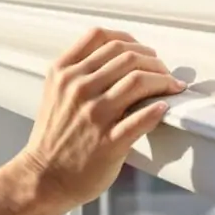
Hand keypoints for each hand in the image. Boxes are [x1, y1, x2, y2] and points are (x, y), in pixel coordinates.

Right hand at [18, 28, 182, 208]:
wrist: (42, 177)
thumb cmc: (53, 136)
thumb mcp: (55, 93)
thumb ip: (78, 71)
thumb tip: (119, 57)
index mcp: (63, 72)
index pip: (101, 37)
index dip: (130, 40)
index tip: (143, 51)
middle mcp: (77, 88)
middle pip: (127, 56)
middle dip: (154, 60)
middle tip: (164, 71)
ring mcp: (93, 114)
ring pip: (138, 80)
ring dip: (163, 80)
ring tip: (172, 86)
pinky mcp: (108, 141)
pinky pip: (142, 119)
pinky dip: (158, 110)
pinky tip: (165, 108)